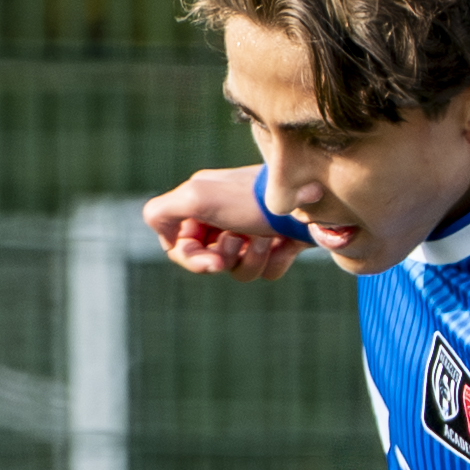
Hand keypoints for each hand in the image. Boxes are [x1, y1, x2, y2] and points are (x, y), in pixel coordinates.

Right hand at [144, 166, 309, 280]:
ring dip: (252, 260)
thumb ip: (162, 212)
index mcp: (200, 203)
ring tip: (267, 239)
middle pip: (208, 261)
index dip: (191, 259)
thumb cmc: (252, 200)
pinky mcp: (279, 242)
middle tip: (239, 243)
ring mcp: (251, 231)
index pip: (177, 245)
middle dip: (225, 259)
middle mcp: (223, 217)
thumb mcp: (198, 198)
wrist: (311, 201)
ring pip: (238, 270)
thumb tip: (158, 232)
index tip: (211, 261)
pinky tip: (286, 244)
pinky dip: (276, 261)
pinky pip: (266, 271)